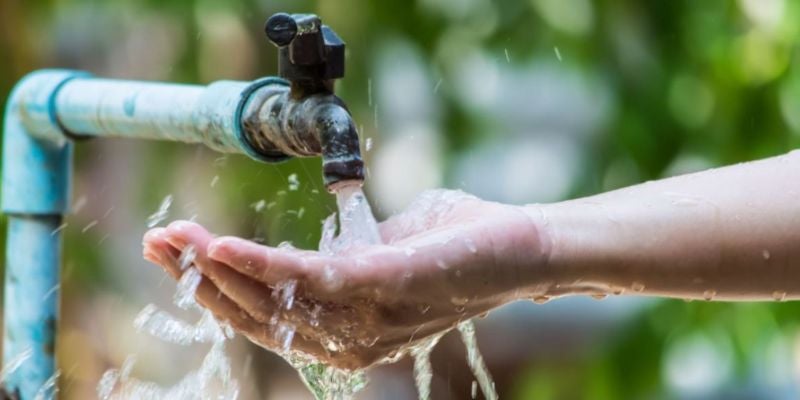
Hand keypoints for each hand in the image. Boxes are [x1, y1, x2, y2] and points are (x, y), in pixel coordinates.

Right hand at [142, 190, 548, 368]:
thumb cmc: (451, 247)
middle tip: (156, 242)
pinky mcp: (385, 286)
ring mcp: (367, 319)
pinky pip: (311, 279)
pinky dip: (260, 265)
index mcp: (346, 331)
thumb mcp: (382, 255)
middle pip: (257, 316)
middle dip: (199, 279)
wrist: (521, 245)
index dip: (213, 290)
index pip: (264, 320)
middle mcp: (350, 339)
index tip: (173, 252)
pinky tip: (221, 245)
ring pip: (273, 300)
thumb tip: (313, 248)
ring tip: (176, 238)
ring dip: (216, 267)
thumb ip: (342, 260)